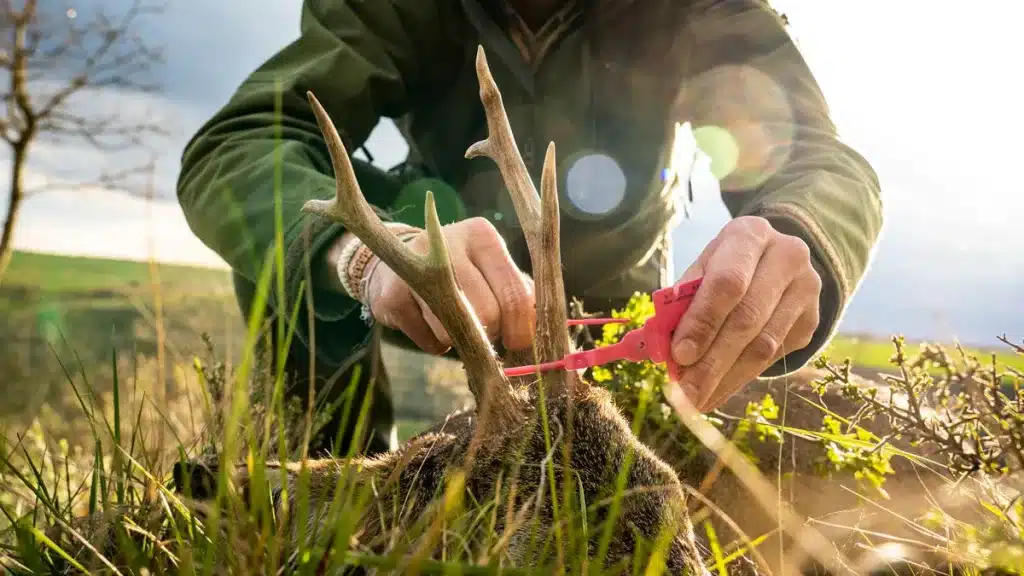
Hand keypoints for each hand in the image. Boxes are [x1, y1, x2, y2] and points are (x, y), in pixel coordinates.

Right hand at [363, 217, 535, 354]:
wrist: (396, 266)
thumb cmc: (461, 274)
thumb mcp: (492, 272)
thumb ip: (520, 295)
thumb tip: (536, 333)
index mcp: (482, 236)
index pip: (514, 293)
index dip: (521, 328)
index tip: (518, 342)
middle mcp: (447, 243)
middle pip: (487, 314)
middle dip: (489, 334)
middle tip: (482, 330)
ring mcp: (414, 267)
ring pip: (455, 331)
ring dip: (460, 340)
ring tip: (452, 320)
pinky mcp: (392, 295)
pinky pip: (430, 343)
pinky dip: (436, 344)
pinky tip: (429, 322)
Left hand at [670, 215, 821, 411]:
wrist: (777, 259)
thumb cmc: (727, 264)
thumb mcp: (703, 268)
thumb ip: (682, 301)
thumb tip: (661, 347)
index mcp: (751, 235)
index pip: (728, 282)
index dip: (703, 321)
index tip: (679, 355)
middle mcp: (787, 257)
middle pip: (747, 318)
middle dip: (712, 361)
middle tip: (686, 393)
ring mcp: (806, 290)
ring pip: (763, 346)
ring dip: (726, 378)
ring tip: (698, 399)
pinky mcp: (812, 320)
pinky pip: (774, 358)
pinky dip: (741, 379)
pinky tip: (718, 392)